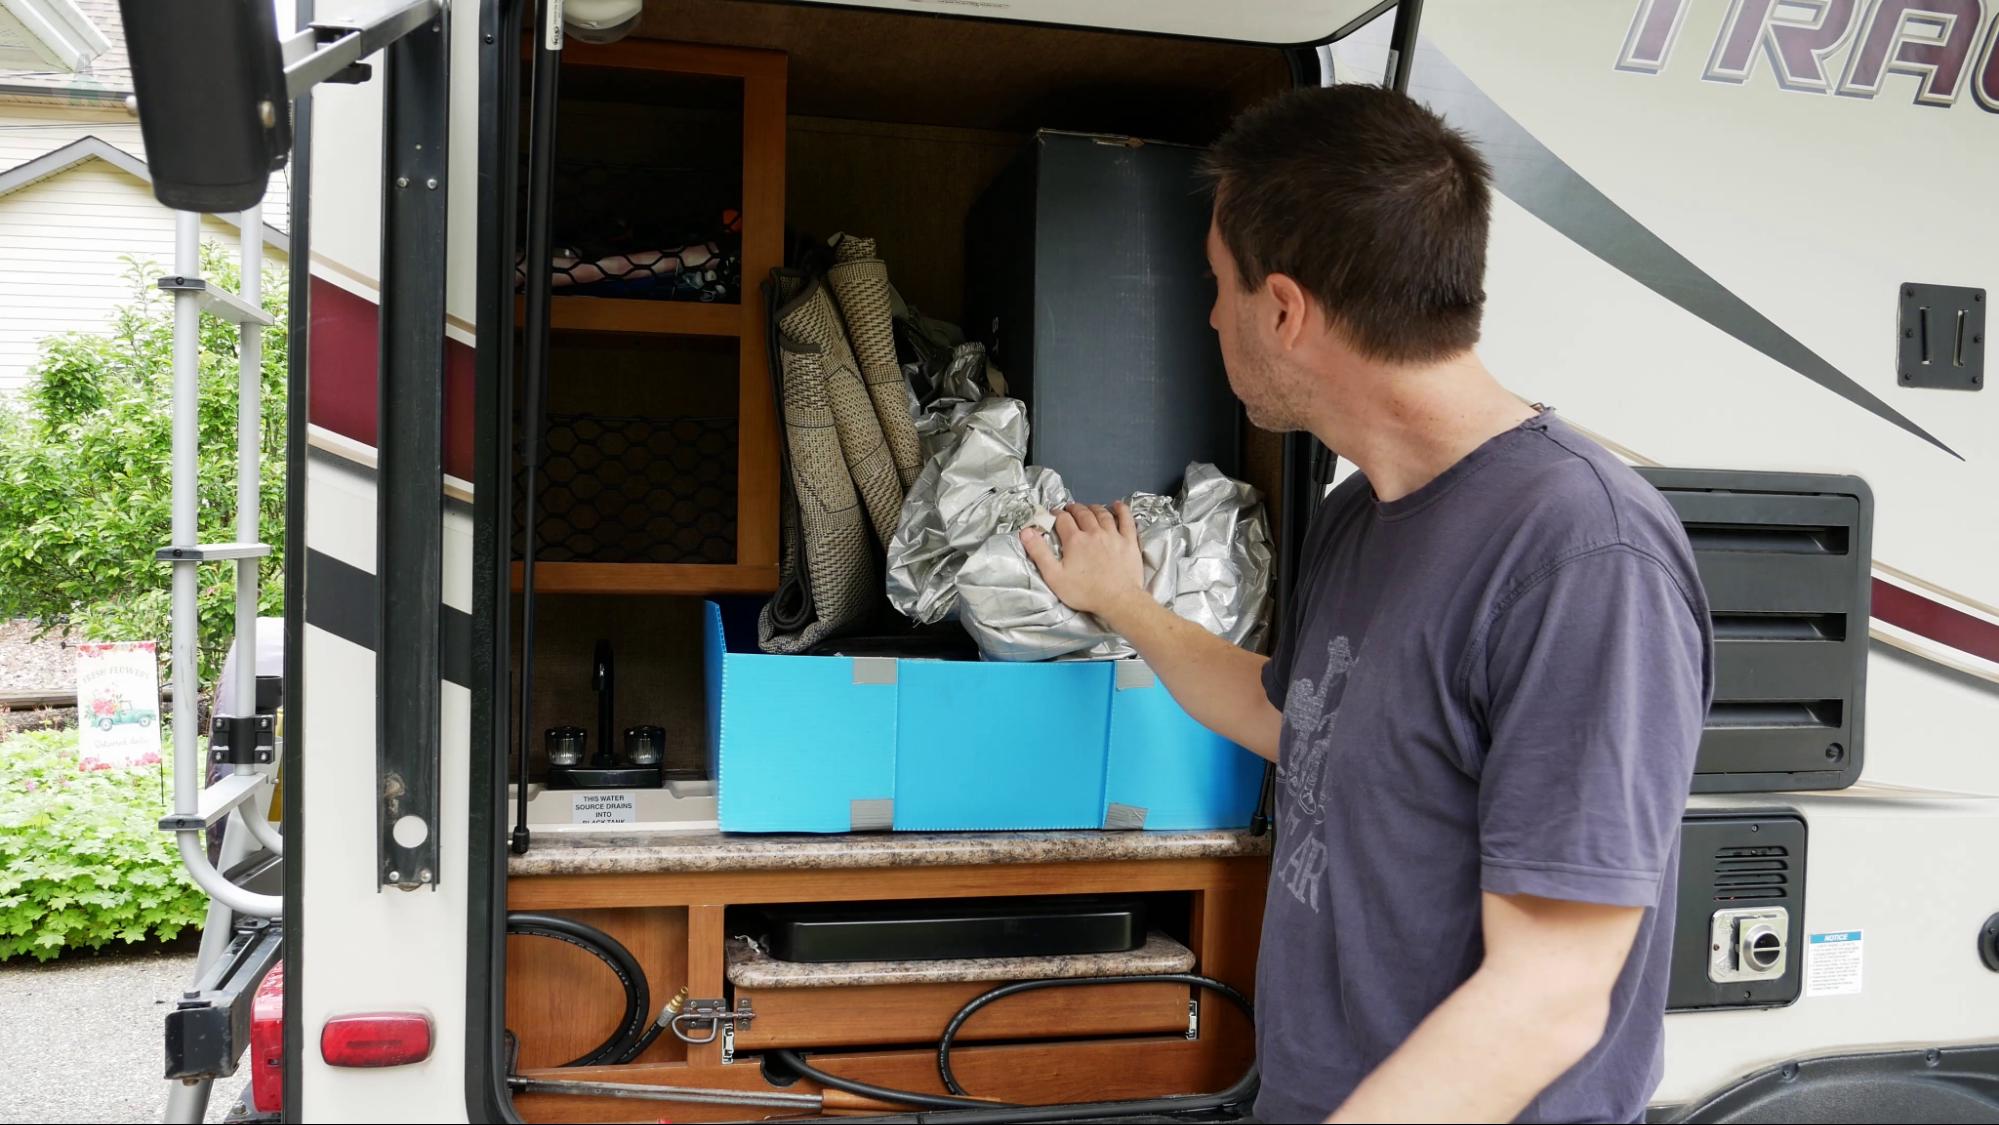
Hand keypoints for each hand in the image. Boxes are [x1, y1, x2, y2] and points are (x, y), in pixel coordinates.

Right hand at [1022, 502, 1146, 621]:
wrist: (1118, 600)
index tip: (1053, 515)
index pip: (1063, 519)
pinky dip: (1122, 510)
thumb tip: (1026, 531)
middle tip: (1069, 510)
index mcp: (1075, 540)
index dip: (1056, 514)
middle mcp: (1094, 532)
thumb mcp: (1054, 576)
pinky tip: (1118, 505)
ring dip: (1093, 508)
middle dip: (1074, 509)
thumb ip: (1039, 552)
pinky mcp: (1129, 541)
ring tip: (1088, 508)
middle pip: (1083, 513)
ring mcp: (1113, 535)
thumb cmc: (1084, 592)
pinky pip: (1126, 520)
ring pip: (1102, 514)